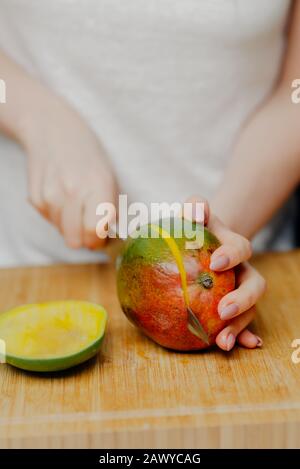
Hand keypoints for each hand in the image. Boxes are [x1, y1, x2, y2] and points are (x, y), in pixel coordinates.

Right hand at [21, 94, 116, 248]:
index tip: (102, 235)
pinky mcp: (35, 197)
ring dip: (70, 225)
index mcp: (97, 186)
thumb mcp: (110, 178)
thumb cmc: (89, 155)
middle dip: (84, 238)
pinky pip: (49, 221)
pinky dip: (56, 215)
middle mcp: (72, 191)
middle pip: (75, 241)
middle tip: (90, 224)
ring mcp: (50, 195)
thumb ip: (112, 210)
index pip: (94, 232)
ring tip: (75, 203)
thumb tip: (111, 240)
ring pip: (61, 233)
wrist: (53, 128)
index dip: (99, 239)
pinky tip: (61, 196)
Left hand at [185, 196, 265, 350]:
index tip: (214, 263)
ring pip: (250, 310)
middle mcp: (243, 271)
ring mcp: (240, 292)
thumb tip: (193, 213)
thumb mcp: (195, 214)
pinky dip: (238, 336)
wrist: (203, 242)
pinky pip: (240, 325)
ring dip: (239, 326)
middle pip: (255, 284)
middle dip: (243, 299)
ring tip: (222, 342)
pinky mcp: (234, 309)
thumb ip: (195, 207)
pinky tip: (228, 347)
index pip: (240, 248)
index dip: (231, 255)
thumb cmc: (196, 229)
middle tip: (222, 309)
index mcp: (234, 248)